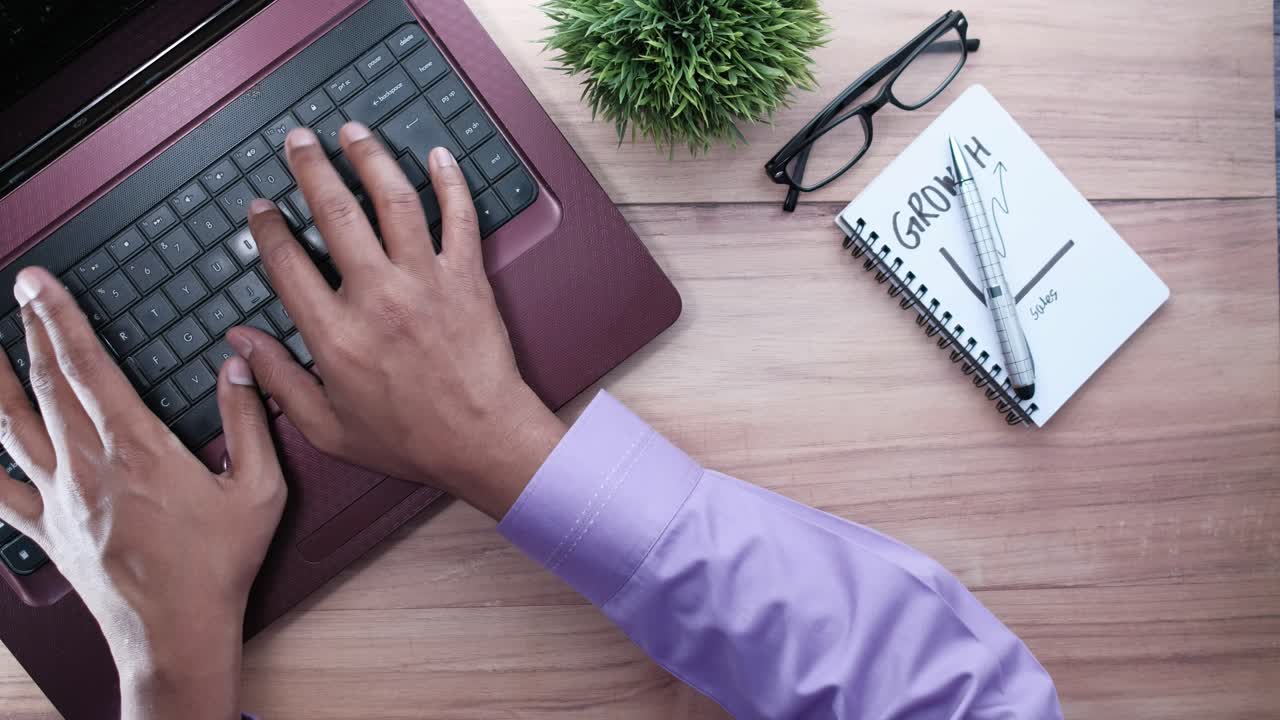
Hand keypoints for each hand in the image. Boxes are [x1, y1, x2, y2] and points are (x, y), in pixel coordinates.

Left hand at [0, 267, 285, 719]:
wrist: (175, 633)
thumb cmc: (217, 566)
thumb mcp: (259, 490)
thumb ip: (249, 421)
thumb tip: (238, 366)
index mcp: (138, 449)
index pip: (87, 367)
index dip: (60, 319)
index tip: (41, 285)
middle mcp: (88, 467)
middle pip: (46, 383)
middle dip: (30, 330)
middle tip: (20, 292)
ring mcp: (61, 498)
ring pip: (12, 426)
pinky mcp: (48, 529)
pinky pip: (2, 489)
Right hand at [227, 124, 564, 518]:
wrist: (482, 439)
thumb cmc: (410, 439)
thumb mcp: (328, 427)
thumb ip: (279, 380)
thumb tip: (240, 342)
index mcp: (336, 335)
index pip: (288, 263)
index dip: (269, 228)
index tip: (263, 207)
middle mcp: (377, 297)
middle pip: (336, 215)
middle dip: (311, 169)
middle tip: (298, 141)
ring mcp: (426, 282)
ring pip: (394, 202)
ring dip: (371, 159)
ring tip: (353, 132)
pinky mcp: (466, 279)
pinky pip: (460, 219)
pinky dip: (450, 183)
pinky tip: (437, 157)